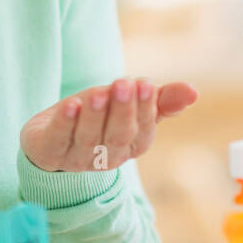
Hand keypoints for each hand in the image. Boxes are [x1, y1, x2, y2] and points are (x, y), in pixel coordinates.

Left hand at [20, 77, 197, 172]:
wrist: (53, 133)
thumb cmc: (99, 116)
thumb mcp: (129, 103)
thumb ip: (160, 100)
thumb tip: (194, 91)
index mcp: (130, 145)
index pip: (142, 131)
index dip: (145, 109)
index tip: (146, 84)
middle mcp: (106, 156)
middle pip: (117, 137)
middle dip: (122, 111)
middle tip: (124, 84)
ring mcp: (76, 158)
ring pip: (88, 139)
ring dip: (94, 115)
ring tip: (98, 92)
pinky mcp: (49, 152)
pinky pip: (58, 140)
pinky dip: (65, 123)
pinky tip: (70, 105)